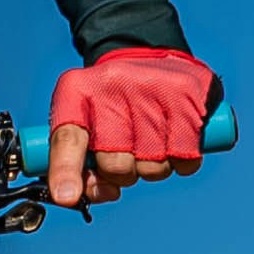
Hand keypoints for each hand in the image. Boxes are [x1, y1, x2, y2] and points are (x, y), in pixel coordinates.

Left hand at [48, 48, 216, 206]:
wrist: (149, 56)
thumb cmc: (110, 105)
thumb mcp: (82, 126)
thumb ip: (76, 167)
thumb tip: (77, 197)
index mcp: (78, 92)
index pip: (69, 137)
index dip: (66, 169)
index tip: (67, 196)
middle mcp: (114, 83)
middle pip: (116, 163)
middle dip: (120, 174)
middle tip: (124, 156)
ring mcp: (153, 86)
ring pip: (153, 166)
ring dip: (151, 168)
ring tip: (148, 143)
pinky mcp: (187, 94)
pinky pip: (185, 157)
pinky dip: (179, 161)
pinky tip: (173, 140)